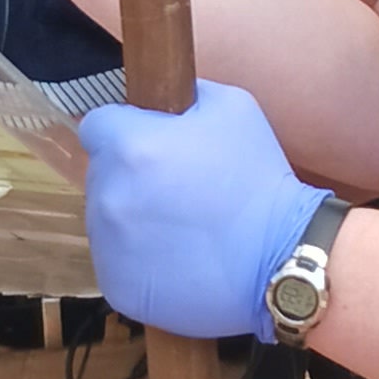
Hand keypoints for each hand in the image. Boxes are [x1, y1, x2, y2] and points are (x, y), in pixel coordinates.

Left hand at [79, 82, 323, 342]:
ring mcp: (108, 247)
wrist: (281, 260)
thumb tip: (160, 92)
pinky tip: (177, 259)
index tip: (151, 145)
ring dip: (132, 220)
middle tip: (176, 190)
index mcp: (130, 146)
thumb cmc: (258, 180)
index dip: (124, 132)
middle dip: (130, 177)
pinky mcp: (117, 286)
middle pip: (101, 175)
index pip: (97, 126)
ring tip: (180, 228)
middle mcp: (108, 195)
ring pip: (105, 221)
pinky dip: (139, 261)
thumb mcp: (232, 107)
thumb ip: (184, 92)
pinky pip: (117, 263)